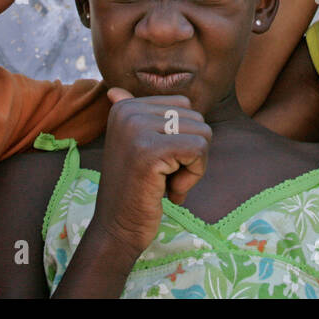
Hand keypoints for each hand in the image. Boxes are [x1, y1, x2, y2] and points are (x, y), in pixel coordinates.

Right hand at [90, 89, 211, 256]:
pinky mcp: (150, 151)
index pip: (185, 106)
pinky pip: (199, 150)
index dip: (184, 137)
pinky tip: (170, 190)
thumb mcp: (133, 145)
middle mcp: (128, 111)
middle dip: (191, 153)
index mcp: (125, 107)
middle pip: (197, 118)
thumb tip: (115, 90)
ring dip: (193, 167)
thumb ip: (134, 117)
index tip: (161, 161)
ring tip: (166, 182)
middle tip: (164, 176)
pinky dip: (194, 175)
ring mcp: (137, 129)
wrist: (117, 228)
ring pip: (203, 134)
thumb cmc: (134, 189)